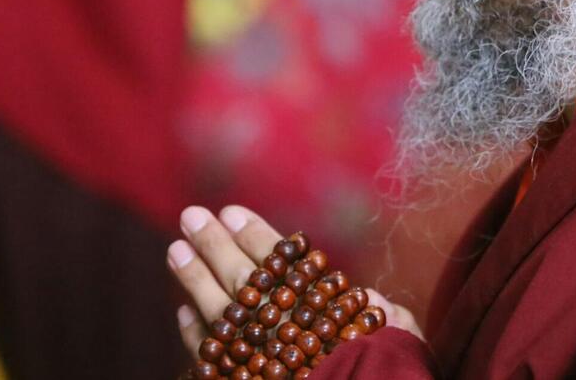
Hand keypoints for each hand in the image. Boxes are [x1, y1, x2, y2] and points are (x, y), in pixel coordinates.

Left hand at [166, 204, 423, 358]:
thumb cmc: (387, 372)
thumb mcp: (401, 338)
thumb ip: (386, 314)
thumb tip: (369, 296)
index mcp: (322, 308)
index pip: (282, 262)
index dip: (256, 235)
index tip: (232, 211)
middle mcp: (284, 327)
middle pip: (243, 279)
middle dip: (215, 245)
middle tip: (191, 216)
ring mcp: (257, 357)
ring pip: (219, 312)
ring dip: (195, 279)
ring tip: (174, 249)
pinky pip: (210, 357)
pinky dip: (197, 334)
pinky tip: (186, 312)